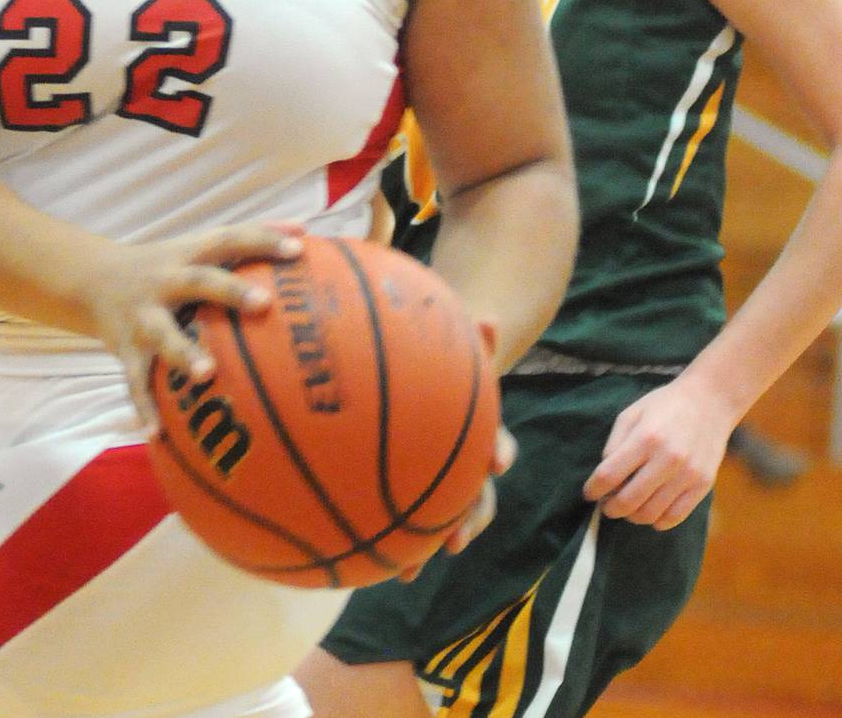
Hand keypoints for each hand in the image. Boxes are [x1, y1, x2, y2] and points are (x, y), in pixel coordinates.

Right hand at [91, 222, 305, 434]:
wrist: (91, 280)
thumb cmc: (164, 266)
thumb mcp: (196, 246)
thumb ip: (246, 238)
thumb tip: (303, 228)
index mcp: (187, 255)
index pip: (228, 239)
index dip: (262, 240)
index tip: (298, 249)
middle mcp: (164, 282)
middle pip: (198, 282)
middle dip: (229, 291)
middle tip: (264, 304)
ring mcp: (142, 317)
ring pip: (163, 335)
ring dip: (183, 354)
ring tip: (206, 374)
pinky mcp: (125, 349)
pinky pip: (135, 382)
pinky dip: (144, 407)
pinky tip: (156, 433)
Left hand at [396, 321, 507, 579]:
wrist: (421, 377)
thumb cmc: (432, 361)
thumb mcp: (446, 348)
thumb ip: (467, 342)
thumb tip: (487, 316)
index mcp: (476, 428)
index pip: (496, 440)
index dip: (498, 451)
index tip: (495, 462)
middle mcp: (467, 460)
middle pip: (478, 494)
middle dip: (469, 518)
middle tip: (456, 539)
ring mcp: (447, 482)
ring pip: (451, 518)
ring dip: (438, 541)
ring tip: (417, 568)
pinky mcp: (422, 497)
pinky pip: (417, 526)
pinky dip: (406, 550)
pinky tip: (391, 572)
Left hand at [583, 375, 734, 528]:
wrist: (709, 402)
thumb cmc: (664, 406)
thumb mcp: (631, 415)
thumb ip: (615, 444)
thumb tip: (604, 475)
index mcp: (644, 439)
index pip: (609, 475)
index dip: (594, 489)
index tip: (588, 494)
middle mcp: (667, 460)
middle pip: (630, 499)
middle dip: (611, 508)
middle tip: (605, 506)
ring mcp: (688, 475)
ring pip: (652, 512)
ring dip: (632, 516)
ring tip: (626, 509)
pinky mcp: (703, 485)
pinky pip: (676, 516)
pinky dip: (658, 521)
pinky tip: (649, 513)